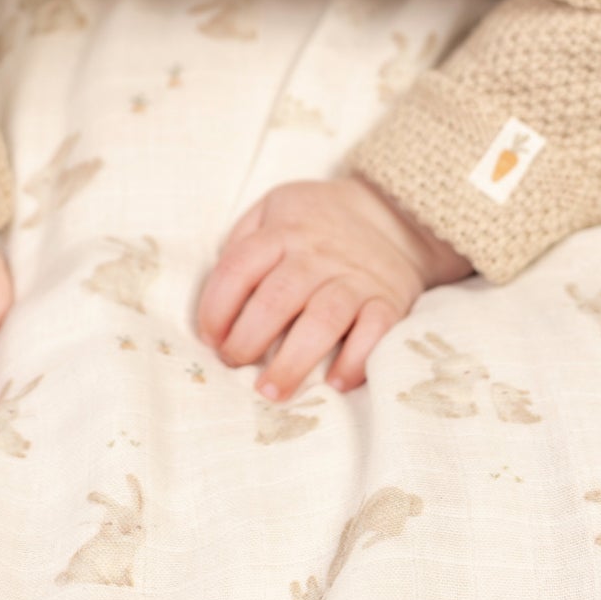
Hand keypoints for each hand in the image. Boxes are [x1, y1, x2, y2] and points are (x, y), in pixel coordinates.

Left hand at [195, 175, 474, 402]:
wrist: (390, 213)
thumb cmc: (316, 221)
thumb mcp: (274, 207)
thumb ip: (243, 241)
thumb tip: (216, 298)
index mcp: (283, 232)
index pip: (238, 268)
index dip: (216, 308)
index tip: (210, 339)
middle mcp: (318, 255)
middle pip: (277, 299)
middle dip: (247, 340)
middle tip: (235, 365)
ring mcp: (355, 279)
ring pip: (323, 320)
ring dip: (293, 361)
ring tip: (271, 391)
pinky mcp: (388, 301)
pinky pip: (375, 331)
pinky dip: (356, 359)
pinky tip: (335, 382)